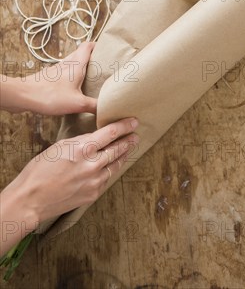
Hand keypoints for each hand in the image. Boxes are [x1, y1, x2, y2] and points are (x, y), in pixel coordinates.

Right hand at [0, 117, 138, 252]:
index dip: (124, 126)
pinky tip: (112, 166)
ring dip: (123, 156)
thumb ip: (80, 142)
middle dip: (128, 141)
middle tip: (135, 135)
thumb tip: (94, 139)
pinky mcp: (93, 194)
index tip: (133, 121)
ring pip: (115, 165)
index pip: (110, 133)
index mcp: (82, 149)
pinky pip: (106, 179)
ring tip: (128, 149)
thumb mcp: (59, 147)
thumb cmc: (40, 170)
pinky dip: (110, 170)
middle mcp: (92, 165)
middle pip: (117, 149)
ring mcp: (94, 181)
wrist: (31, 199)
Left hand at [1, 42, 97, 114]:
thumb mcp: (77, 103)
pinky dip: (70, 74)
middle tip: (100, 63)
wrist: (24, 95)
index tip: (105, 48)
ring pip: (71, 61)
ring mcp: (56, 69)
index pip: (87, 46)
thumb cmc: (49, 95)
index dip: (96, 44)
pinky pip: (63, 71)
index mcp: (76, 65)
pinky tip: (71, 86)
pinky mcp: (49, 77)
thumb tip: (106, 108)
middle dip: (90, 55)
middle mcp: (66, 63)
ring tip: (88, 75)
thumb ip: (93, 105)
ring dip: (80, 65)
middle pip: (80, 53)